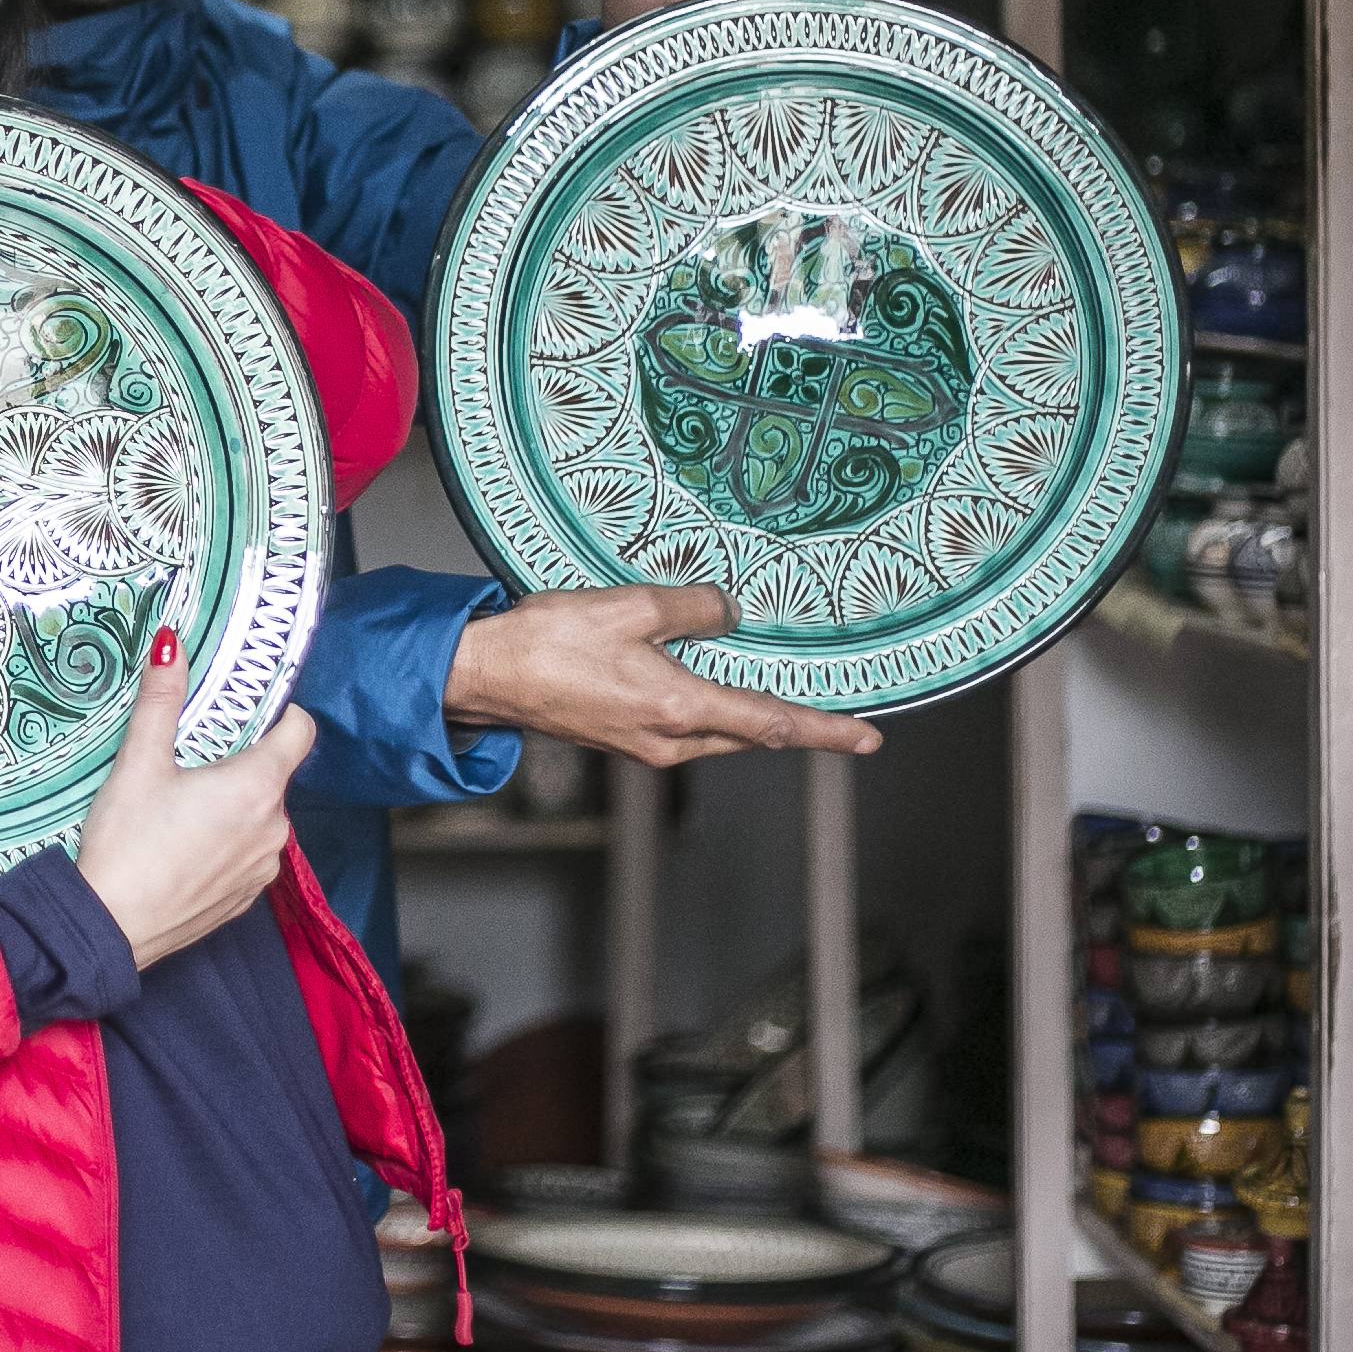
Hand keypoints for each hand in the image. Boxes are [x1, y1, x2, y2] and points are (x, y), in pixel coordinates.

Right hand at [74, 635, 318, 968]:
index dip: (279, 713)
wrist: (108, 927)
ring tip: (180, 806)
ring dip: (233, 805)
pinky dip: (226, 843)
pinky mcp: (246, 898)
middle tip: (189, 759)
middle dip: (239, 761)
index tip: (244, 709)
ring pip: (260, 816)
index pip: (300, 731)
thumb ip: (161, 700)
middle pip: (273, 774)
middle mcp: (274, 828)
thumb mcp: (138, 763)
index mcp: (257, 787)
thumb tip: (173, 645)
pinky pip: (248, 854)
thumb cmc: (126, 844)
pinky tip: (182, 846)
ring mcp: (263, 867)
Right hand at [443, 585, 880, 767]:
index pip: (772, 723)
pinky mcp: (620, 738)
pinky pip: (683, 729)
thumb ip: (691, 607)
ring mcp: (642, 745)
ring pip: (716, 735)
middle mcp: (668, 739)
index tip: (869, 739)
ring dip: (746, 717)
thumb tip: (727, 611)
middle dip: (791, 724)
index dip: (826, 731)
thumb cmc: (547, 643)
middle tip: (832, 713)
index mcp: (679, 707)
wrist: (483, 675)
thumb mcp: (629, 606)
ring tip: (771, 691)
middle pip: (749, 736)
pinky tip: (701, 683)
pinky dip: (708, 711)